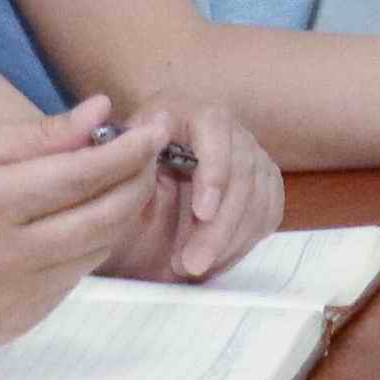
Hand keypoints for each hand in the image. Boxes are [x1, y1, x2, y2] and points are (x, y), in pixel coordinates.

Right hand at [0, 100, 161, 342]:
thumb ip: (39, 132)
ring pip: (93, 254)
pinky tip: (74, 225)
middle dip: (136, 183)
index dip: (127, 151)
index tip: (153, 130)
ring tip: (117, 185)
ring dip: (116, 217)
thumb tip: (103, 112)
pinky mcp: (9, 325)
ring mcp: (6, 299)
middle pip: (100, 219)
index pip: (81, 175)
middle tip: (148, 157)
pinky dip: (82, 250)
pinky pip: (68, 283)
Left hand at [90, 102, 287, 281]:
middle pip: (242, 168)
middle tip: (191, 264)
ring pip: (259, 194)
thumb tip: (141, 144)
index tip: (201, 213)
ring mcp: (246, 153)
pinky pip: (267, 212)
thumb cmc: (118, 187)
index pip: (214, 126)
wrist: (131, 209)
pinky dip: (243, 241)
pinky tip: (214, 260)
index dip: (214, 168)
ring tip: (192, 268)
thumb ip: (124, 161)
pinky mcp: (262, 183)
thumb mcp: (111, 175)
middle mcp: (221, 126)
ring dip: (228, 239)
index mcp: (180, 111)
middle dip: (219, 224)